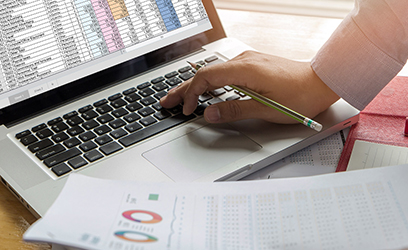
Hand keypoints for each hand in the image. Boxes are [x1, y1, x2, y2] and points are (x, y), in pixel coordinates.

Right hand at [160, 51, 339, 123]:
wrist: (321, 81)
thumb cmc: (300, 95)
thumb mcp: (266, 109)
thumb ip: (234, 110)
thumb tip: (209, 113)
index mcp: (245, 69)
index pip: (206, 78)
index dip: (192, 94)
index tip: (187, 110)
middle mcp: (244, 60)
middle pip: (205, 73)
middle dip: (184, 88)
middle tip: (168, 100)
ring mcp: (248, 61)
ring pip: (214, 72)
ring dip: (196, 85)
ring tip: (182, 97)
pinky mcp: (253, 65)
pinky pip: (224, 72)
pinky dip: (211, 82)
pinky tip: (206, 90)